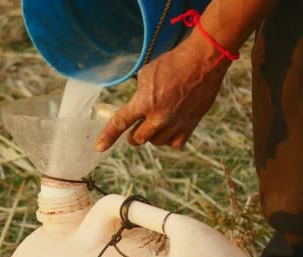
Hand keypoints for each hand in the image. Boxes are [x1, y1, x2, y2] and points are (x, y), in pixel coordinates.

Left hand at [94, 33, 230, 151]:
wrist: (203, 61)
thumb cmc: (173, 63)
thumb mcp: (147, 73)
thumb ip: (138, 94)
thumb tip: (134, 106)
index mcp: (144, 102)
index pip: (121, 123)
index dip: (108, 137)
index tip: (99, 148)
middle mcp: (159, 117)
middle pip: (138, 139)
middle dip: (134, 134)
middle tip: (138, 125)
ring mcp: (175, 124)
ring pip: (156, 142)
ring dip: (152, 134)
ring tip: (158, 120)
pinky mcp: (189, 126)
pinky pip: (173, 143)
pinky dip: (169, 137)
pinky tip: (170, 125)